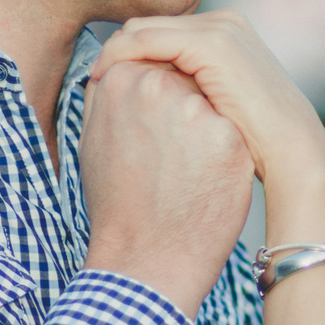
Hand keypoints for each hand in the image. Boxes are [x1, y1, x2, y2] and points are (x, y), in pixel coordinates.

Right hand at [80, 61, 254, 316]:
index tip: (149, 132)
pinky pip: (230, 132)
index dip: (153, 102)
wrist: (146, 259)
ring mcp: (197, 112)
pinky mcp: (229, 138)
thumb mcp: (93, 138)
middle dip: (179, 110)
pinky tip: (202, 183)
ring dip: (201, 130)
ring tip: (180, 171)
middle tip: (164, 155)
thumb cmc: (118, 202)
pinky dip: (220, 155)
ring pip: (210, 105)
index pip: (151, 66)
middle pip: (183, 80)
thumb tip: (118, 66)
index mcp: (123, 81)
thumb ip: (109, 93)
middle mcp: (159, 87)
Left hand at [90, 13, 324, 201]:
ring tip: (95, 85)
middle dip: (116, 53)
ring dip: (114, 56)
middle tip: (92, 83)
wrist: (291, 155)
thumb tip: (141, 102)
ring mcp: (219, 29)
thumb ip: (185, 93)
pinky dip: (121, 58)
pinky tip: (105, 83)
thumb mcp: (213, 110)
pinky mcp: (211, 44)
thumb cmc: (252, 147)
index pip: (158, 33)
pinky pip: (147, 41)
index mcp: (223, 33)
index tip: (100, 84)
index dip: (125, 56)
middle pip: (147, 26)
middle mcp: (223, 22)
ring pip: (141, 30)